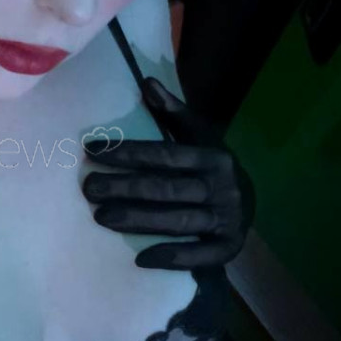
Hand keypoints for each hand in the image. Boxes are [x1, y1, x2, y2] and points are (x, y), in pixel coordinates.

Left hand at [81, 77, 254, 269]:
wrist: (251, 203)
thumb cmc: (211, 167)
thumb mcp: (199, 137)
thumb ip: (173, 113)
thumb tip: (146, 82)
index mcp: (214, 157)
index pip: (165, 154)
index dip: (128, 152)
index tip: (92, 150)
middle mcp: (223, 187)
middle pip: (167, 188)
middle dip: (125, 188)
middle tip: (89, 188)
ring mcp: (227, 218)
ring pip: (178, 220)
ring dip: (139, 220)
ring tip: (102, 217)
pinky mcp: (229, 247)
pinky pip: (200, 255)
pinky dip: (173, 257)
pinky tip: (141, 258)